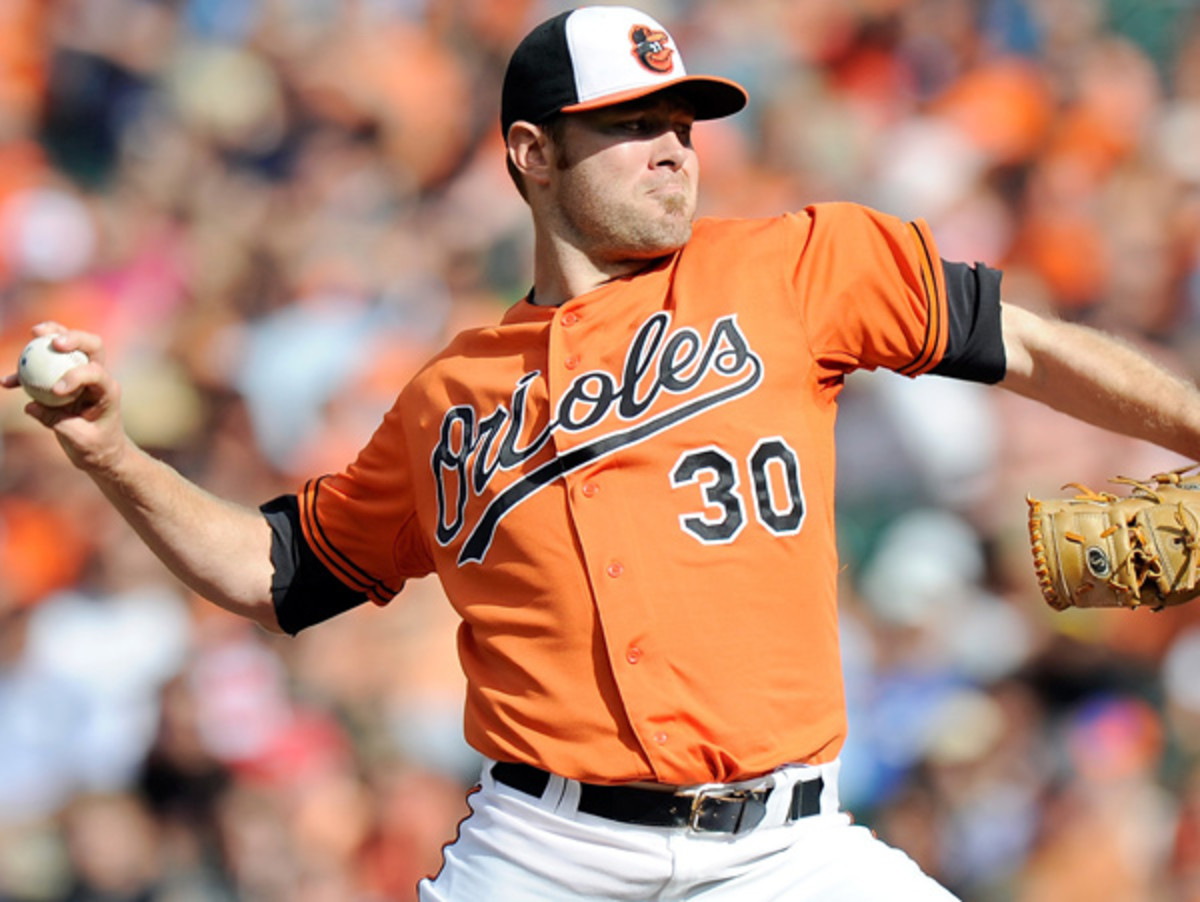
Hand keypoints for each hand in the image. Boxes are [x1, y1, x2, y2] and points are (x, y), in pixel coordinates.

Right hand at [3, 322, 128, 472]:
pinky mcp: (64, 382)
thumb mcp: (81, 440)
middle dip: (73, 337)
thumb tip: (31, 406)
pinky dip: (26, 372)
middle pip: (91, 346)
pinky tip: (6, 383)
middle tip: (53, 341)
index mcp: (107, 391)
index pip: (96, 372)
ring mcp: (81, 376)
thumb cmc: (98, 447)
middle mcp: (97, 378)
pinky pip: (45, 370)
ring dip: (52, 336)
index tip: (56, 390)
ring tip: (35, 332)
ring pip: (70, 348)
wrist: (100, 451)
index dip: (76, 375)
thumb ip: (58, 422)